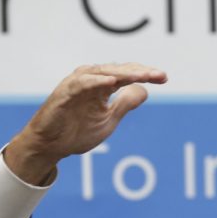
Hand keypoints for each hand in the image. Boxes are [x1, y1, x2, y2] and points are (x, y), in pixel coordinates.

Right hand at [6, 63, 166, 183]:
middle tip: (158, 75)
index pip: (127, 75)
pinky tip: (112, 82)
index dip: (145, 75)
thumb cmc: (77, 131)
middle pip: (119, 70)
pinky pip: (82, 83)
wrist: (51, 147)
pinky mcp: (64, 93)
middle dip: (140, 72)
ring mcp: (77, 84)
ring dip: (123, 73)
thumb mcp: (109, 119)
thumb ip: (125, 104)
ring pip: (103, 72)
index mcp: (102, 85)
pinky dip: (96, 81)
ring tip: (142, 76)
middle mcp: (91, 80)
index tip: (164, 78)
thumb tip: (146, 90)